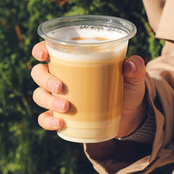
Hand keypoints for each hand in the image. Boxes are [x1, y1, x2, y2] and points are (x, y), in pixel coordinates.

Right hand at [31, 41, 146, 136]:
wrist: (130, 114)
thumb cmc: (126, 88)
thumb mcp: (133, 78)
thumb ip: (135, 68)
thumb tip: (131, 64)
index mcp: (71, 60)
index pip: (47, 50)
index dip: (40, 50)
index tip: (43, 55)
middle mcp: (60, 76)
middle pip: (38, 73)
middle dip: (44, 78)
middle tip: (60, 86)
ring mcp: (58, 97)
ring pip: (39, 95)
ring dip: (48, 100)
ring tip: (66, 107)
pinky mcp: (61, 115)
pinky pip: (44, 118)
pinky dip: (48, 121)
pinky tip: (59, 123)